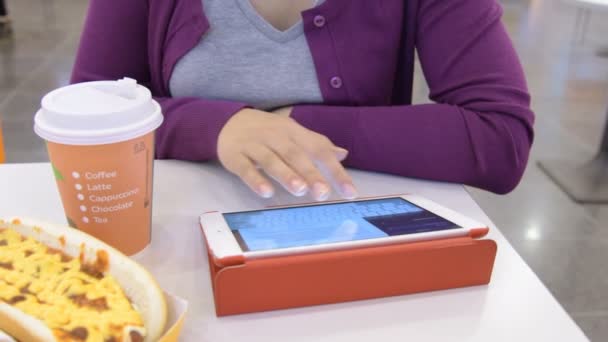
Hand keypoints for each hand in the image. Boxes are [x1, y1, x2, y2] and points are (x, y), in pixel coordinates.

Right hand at [217, 108, 356, 200]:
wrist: (228, 121)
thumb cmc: (268, 132)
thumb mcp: (294, 134)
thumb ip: (317, 145)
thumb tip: (343, 154)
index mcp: (294, 132)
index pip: (319, 149)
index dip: (335, 170)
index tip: (349, 191)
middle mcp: (276, 136)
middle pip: (296, 155)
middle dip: (311, 174)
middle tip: (323, 193)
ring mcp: (255, 145)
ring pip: (272, 160)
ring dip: (286, 175)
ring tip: (300, 191)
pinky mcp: (235, 156)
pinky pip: (246, 168)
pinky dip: (256, 180)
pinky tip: (266, 192)